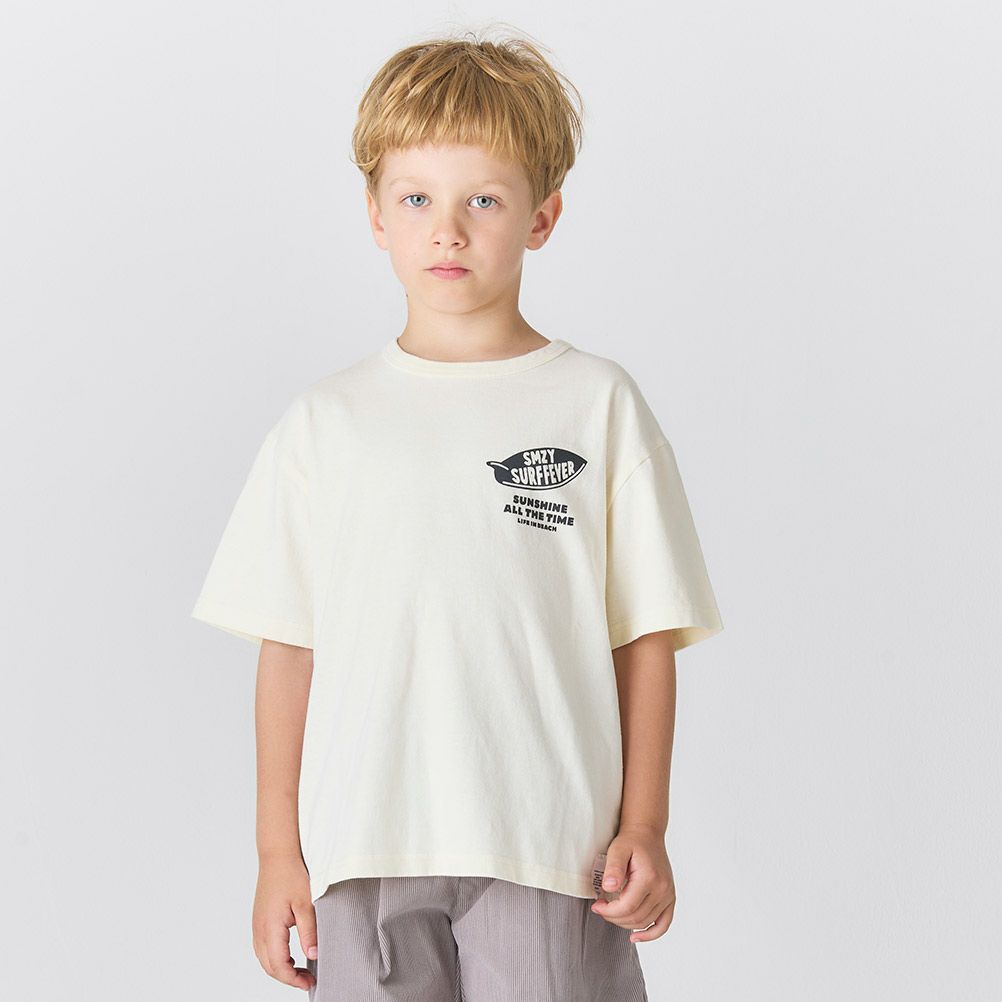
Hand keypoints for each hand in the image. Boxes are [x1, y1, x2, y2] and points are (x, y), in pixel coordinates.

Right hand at [252, 854, 317, 990]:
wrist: (278, 854)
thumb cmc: (292, 874)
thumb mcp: (306, 903)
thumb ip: (309, 932)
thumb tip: (313, 955)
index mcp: (270, 928)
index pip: (278, 966)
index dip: (294, 979)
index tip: (310, 983)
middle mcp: (259, 929)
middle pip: (269, 966)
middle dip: (288, 978)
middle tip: (308, 980)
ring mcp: (257, 924)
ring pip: (264, 958)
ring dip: (280, 969)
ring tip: (301, 971)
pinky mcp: (259, 919)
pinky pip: (263, 947)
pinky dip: (275, 958)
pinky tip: (290, 956)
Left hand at [590, 824, 675, 942]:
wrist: (647, 834)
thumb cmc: (631, 841)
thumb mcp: (617, 849)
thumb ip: (613, 868)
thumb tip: (608, 887)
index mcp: (649, 878)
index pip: (627, 907)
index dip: (609, 911)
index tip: (596, 905)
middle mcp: (663, 889)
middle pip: (636, 917)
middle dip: (614, 917)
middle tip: (600, 908)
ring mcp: (668, 895)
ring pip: (646, 922)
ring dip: (626, 924)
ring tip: (612, 913)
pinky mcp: (670, 898)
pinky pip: (664, 924)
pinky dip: (651, 934)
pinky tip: (636, 937)